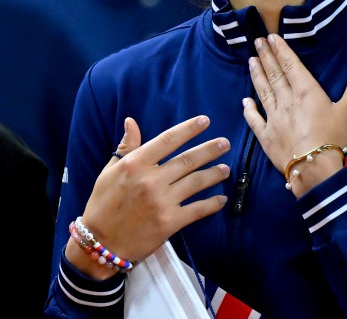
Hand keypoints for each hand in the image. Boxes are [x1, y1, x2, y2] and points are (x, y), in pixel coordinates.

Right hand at [67, 116, 230, 278]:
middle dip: (210, 149)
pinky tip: (222, 199)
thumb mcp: (109, 172)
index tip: (205, 121)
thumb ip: (126, 148)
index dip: (189, 129)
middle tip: (226, 143)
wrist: (100, 244)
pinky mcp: (170, 222)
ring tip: (226, 169)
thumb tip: (131, 121)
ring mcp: (162, 201)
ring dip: (215, 174)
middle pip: (188, 160)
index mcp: (135, 165)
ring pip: (197, 182)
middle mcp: (151, 180)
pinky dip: (213, 203)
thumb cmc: (103, 205)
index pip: (167, 140)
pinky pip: (198, 209)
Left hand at [243, 34, 346, 194]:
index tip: (271, 38)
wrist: (314, 168)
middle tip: (257, 42)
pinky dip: (249, 109)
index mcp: (306, 92)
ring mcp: (273, 118)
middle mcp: (286, 101)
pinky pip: (255, 120)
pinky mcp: (266, 136)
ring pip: (263, 92)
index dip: (281, 50)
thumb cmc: (333, 137)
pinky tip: (244, 101)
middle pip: (275, 75)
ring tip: (251, 62)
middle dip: (266, 57)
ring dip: (257, 76)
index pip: (291, 66)